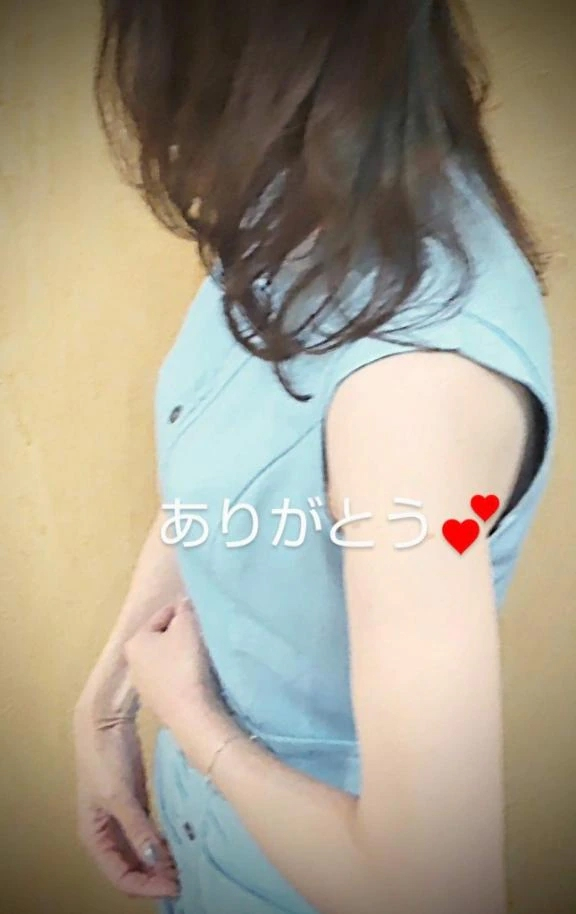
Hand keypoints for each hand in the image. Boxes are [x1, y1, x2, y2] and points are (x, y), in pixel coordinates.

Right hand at [74, 703, 179, 898]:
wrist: (105, 723)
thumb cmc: (104, 760)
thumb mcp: (119, 796)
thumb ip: (137, 829)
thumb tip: (154, 861)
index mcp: (94, 836)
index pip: (120, 875)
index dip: (146, 886)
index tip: (174, 886)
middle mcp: (107, 833)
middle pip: (131, 867)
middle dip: (154, 877)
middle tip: (185, 879)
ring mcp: (122, 818)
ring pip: (142, 852)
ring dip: (160, 862)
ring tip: (186, 867)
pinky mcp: (136, 803)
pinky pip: (149, 833)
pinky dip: (162, 842)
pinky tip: (180, 845)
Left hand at [124, 599, 232, 770]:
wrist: (191, 713)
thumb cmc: (185, 663)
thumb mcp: (188, 626)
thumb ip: (185, 608)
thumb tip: (184, 603)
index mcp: (135, 641)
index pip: (163, 614)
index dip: (184, 611)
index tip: (202, 614)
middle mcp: (133, 663)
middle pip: (163, 637)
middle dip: (182, 633)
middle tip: (203, 633)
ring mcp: (144, 686)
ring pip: (168, 659)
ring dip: (184, 654)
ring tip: (204, 655)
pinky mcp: (158, 704)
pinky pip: (173, 678)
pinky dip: (184, 674)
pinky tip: (199, 676)